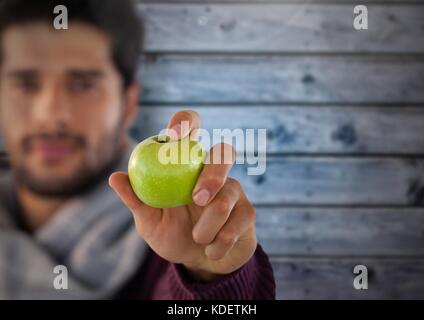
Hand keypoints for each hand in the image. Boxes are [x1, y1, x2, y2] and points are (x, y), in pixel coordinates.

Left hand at [109, 110, 256, 281]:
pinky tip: (211, 250)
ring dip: (207, 227)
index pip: (191, 128)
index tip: (172, 137)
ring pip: (226, 198)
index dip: (185, 123)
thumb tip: (115, 177)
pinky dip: (218, 244)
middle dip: (212, 175)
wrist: (200, 262)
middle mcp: (213, 171)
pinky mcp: (248, 211)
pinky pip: (236, 225)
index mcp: (187, 165)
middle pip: (224, 152)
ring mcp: (234, 190)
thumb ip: (137, 200)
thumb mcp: (149, 221)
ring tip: (197, 238)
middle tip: (197, 198)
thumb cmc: (173, 234)